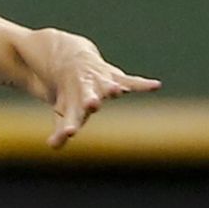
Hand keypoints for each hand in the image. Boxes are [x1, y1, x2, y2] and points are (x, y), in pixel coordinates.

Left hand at [45, 39, 159, 148]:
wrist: (70, 60)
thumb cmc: (68, 94)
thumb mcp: (63, 112)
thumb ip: (61, 130)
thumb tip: (52, 147)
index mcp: (70, 102)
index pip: (70, 116)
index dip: (69, 125)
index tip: (69, 133)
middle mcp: (84, 90)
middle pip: (87, 95)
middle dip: (90, 99)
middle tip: (92, 103)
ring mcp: (100, 81)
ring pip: (106, 84)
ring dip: (110, 87)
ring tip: (117, 91)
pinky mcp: (114, 76)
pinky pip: (131, 81)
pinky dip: (142, 84)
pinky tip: (156, 86)